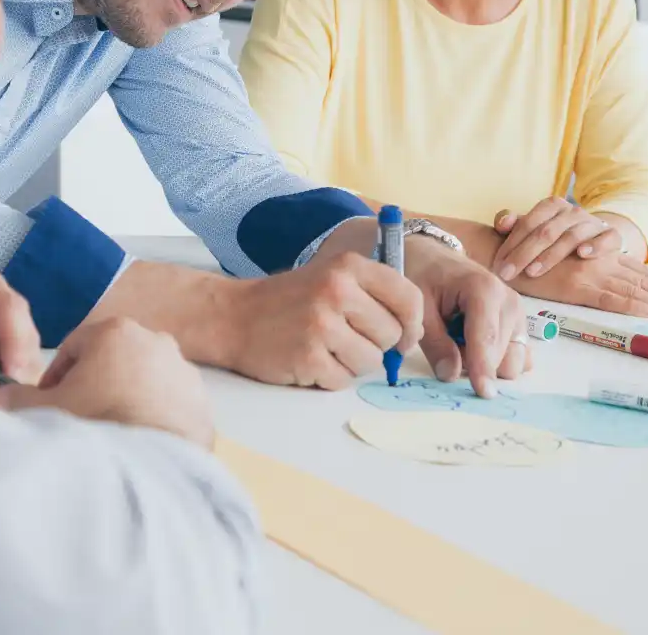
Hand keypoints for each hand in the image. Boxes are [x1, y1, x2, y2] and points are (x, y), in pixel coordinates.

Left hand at [0, 263, 42, 401]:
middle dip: (21, 364)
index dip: (16, 342)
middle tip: (12, 400)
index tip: (12, 380)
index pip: (8, 306)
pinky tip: (4, 398)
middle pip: (23, 327)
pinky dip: (13, 379)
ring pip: (26, 346)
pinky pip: (17, 358)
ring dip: (19, 375)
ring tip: (6, 403)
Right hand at [3, 318, 215, 447]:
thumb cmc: (91, 432)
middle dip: (96, 387)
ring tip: (112, 439)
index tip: (53, 403)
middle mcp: (156, 343)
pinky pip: (171, 410)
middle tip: (82, 422)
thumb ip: (12, 398)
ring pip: (145, 385)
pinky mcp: (203, 407)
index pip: (74, 347)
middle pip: (113, 363)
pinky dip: (156, 423)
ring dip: (128, 403)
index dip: (58, 376)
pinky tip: (140, 448)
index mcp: (115, 332)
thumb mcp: (37, 412)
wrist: (144, 476)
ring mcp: (185, 375)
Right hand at [223, 249, 424, 390]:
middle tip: (345, 337)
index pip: (408, 298)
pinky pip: (343, 380)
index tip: (402, 334)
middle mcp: (337, 291)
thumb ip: (375, 295)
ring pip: (371, 362)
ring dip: (352, 363)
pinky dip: (330, 376)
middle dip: (376, 344)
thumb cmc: (290, 300)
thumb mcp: (332, 276)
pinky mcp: (308, 358)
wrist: (233, 316)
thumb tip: (414, 332)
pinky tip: (309, 359)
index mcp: (348, 266)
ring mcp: (321, 325)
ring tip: (325, 347)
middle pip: (392, 335)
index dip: (411, 323)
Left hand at [403, 235, 528, 396]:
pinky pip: (519, 357)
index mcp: (484, 290)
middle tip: (449, 344)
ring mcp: (518, 314)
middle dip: (477, 364)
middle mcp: (509, 302)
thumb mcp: (419, 307)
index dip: (483, 368)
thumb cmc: (424, 277)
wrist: (433, 258)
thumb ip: (435, 343)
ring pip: (514, 360)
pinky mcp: (520, 325)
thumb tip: (451, 375)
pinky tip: (475, 345)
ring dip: (488, 363)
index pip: (486, 338)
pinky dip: (498, 360)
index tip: (483, 393)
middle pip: (503, 356)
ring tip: (460, 342)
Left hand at [492, 198, 621, 280]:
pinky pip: (606, 239)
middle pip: (545, 232)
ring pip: (570, 237)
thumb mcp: (534, 226)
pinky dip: (595, 246)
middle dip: (524, 254)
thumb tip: (501, 223)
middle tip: (508, 274)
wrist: (595, 236)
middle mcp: (572, 212)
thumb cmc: (556, 233)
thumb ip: (512, 222)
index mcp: (552, 205)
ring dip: (551, 255)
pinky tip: (582, 255)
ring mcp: (592, 223)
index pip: (528, 223)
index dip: (511, 244)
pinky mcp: (611, 235)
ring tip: (533, 271)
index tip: (498, 265)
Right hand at [518, 252, 647, 316]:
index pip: (635, 270)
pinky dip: (630, 306)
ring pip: (632, 289)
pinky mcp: (576, 284)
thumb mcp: (553, 257)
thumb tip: (587, 272)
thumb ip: (567, 260)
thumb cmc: (524, 255)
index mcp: (596, 255)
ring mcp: (589, 272)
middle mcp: (598, 261)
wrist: (500, 250)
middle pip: (641, 280)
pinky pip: (609, 298)